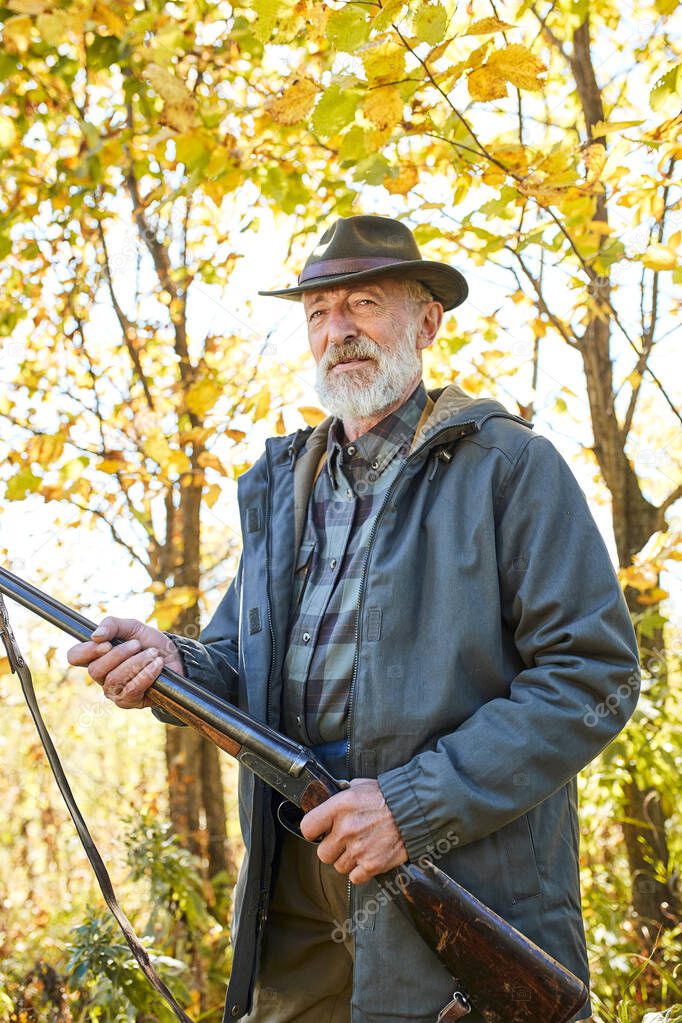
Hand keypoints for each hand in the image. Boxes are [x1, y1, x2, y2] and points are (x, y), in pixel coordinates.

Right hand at [66, 616, 183, 709]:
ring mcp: (113, 691)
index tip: (106, 644)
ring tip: (153, 654)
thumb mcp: (132, 627)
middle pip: (95, 670)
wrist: (174, 657)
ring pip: (114, 680)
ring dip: (137, 662)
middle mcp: (101, 676)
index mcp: (97, 656)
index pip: (75, 656)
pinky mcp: (129, 701)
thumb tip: (95, 636)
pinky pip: (131, 690)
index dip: (86, 651)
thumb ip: (112, 625)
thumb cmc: (149, 642)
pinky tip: (157, 665)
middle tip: (138, 644)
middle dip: (119, 654)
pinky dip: (147, 674)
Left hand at [300, 778, 407, 883]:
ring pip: (339, 867)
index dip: (312, 831)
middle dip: (332, 849)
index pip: (308, 827)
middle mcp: (346, 829)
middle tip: (345, 841)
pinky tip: (369, 857)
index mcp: (340, 807)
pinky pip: (354, 878)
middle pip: (322, 854)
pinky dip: (360, 871)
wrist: (415, 809)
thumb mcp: (359, 786)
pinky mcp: (372, 865)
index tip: (318, 832)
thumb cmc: (388, 797)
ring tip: (362, 846)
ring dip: (348, 860)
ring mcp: (359, 849)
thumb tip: (328, 798)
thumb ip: (341, 794)